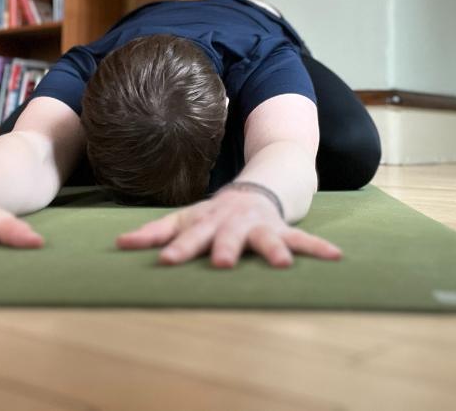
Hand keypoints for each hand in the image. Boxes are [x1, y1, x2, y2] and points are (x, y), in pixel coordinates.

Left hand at [116, 188, 341, 267]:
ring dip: (273, 249)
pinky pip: (303, 240)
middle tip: (221, 262)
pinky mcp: (283, 230)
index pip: (188, 235)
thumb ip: (155, 233)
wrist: (255, 190)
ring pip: (267, 238)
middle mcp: (233, 223)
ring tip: (281, 264)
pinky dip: (319, 249)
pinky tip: (336, 258)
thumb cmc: (214, 214)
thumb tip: (119, 244)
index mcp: (207, 222)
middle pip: (227, 236)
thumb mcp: (185, 219)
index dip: (178, 248)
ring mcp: (260, 226)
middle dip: (225, 248)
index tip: (167, 262)